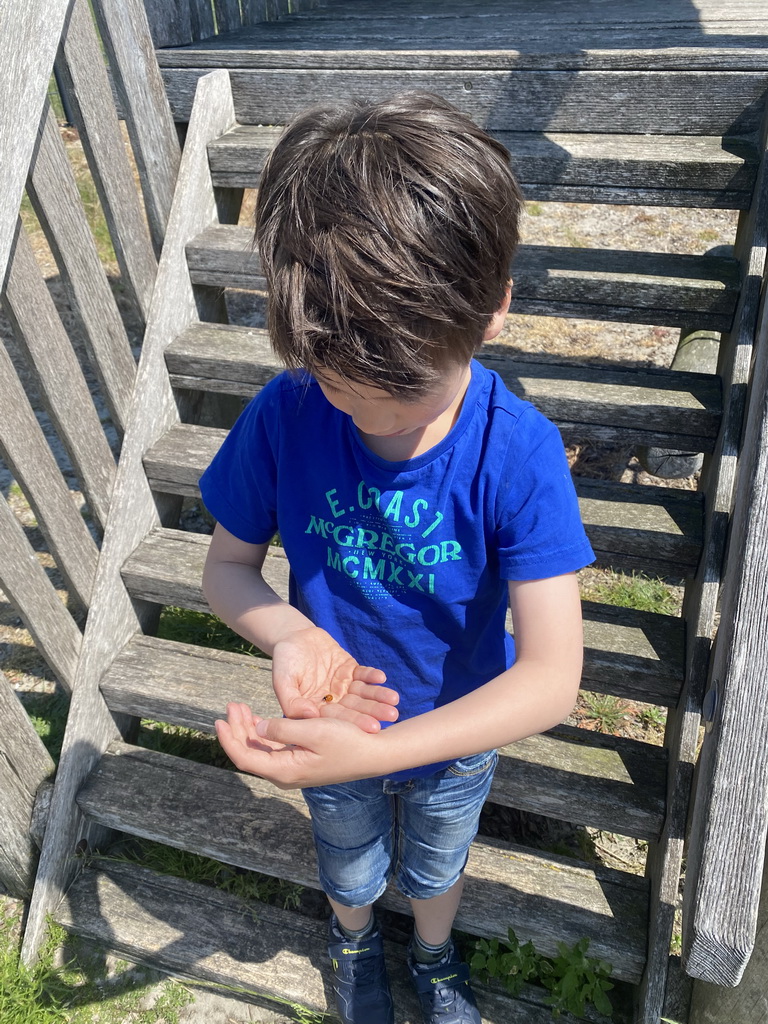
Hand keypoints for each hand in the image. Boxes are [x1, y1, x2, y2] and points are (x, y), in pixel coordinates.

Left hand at [215, 702, 380, 788]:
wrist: (374, 754)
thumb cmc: (347, 741)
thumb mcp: (314, 730)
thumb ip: (282, 729)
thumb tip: (258, 729)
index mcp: (285, 770)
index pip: (245, 757)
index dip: (229, 738)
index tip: (219, 719)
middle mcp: (285, 774)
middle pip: (250, 753)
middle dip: (238, 728)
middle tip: (233, 704)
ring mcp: (293, 770)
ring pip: (261, 750)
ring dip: (249, 729)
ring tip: (241, 708)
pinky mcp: (301, 762)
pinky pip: (273, 749)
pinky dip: (264, 733)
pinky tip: (260, 719)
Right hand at [271, 626, 398, 731]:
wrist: (292, 637)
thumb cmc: (284, 661)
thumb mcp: (282, 681)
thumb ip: (292, 701)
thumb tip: (310, 717)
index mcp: (316, 710)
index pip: (338, 719)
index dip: (355, 722)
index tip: (373, 727)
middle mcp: (332, 701)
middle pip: (355, 708)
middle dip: (374, 711)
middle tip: (392, 715)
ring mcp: (342, 685)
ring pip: (363, 693)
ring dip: (378, 696)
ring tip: (394, 699)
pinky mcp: (349, 669)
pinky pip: (363, 674)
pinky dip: (372, 675)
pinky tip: (382, 677)